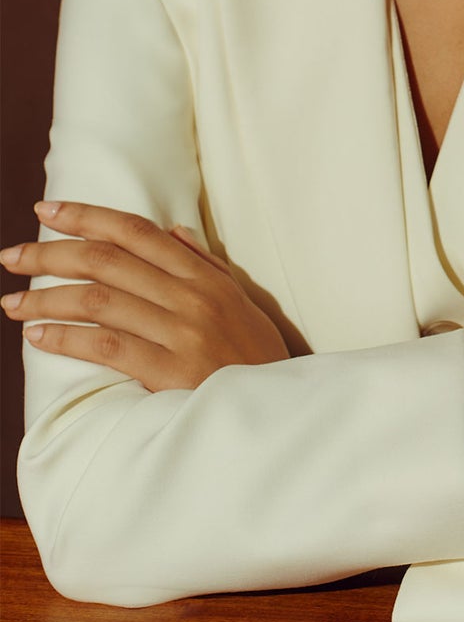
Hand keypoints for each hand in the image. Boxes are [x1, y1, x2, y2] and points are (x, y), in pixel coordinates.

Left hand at [0, 202, 288, 390]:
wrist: (279, 411)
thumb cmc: (256, 357)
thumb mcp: (240, 301)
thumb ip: (205, 264)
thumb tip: (172, 230)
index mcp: (204, 276)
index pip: (136, 231)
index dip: (87, 216)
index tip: (46, 210)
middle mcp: (191, 296)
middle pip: (106, 261)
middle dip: (50, 254)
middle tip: (10, 257)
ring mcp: (181, 332)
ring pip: (98, 300)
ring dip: (46, 298)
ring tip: (12, 303)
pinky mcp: (170, 372)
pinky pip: (106, 347)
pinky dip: (65, 338)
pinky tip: (37, 336)